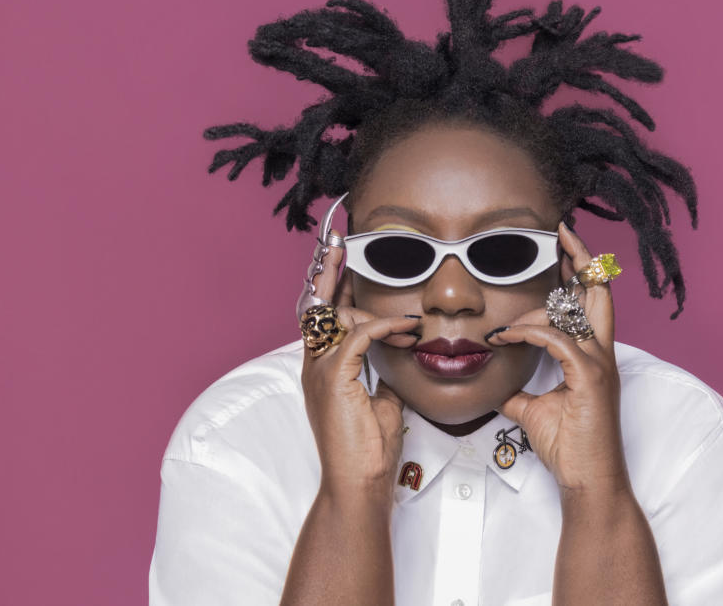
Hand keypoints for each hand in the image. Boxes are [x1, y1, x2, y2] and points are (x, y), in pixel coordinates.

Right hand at [300, 230, 420, 501]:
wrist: (360, 483)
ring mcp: (319, 371)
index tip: (338, 254)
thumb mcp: (381, 401)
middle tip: (340, 240)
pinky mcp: (334, 379)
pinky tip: (408, 329)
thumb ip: (380, 374)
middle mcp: (313, 364)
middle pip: (318, 304)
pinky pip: (360, 336)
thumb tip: (395, 354)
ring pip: (339, 316)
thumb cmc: (369, 448)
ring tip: (408, 320)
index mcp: (322, 368)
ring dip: (376, 309)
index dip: (330, 282)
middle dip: (330, 270)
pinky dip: (385, 327)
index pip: (322, 315)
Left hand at [488, 222, 628, 493]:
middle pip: (600, 290)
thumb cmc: (568, 447)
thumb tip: (495, 386)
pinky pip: (559, 342)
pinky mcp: (590, 380)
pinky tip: (504, 340)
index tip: (561, 244)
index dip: (580, 269)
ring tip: (503, 327)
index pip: (592, 300)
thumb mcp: (533, 410)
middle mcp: (601, 353)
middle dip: (582, 257)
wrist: (587, 482)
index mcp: (593, 355)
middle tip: (561, 231)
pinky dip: (529, 335)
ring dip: (535, 309)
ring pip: (576, 312)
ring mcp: (599, 365)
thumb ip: (518, 390)